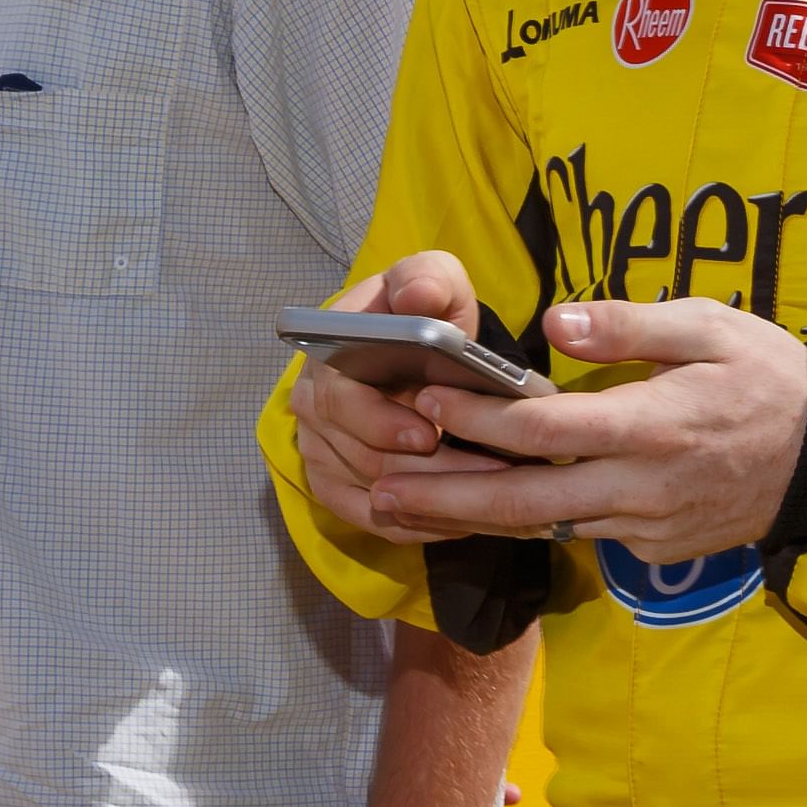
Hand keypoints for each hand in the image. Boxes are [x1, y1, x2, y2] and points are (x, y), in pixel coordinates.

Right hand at [296, 253, 536, 540]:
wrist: (413, 342)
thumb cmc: (423, 310)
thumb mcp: (431, 281)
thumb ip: (426, 280)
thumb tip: (416, 298)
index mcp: (327, 356)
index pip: (338, 401)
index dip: (379, 423)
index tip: (428, 436)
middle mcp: (313, 407)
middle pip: (362, 457)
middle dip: (429, 471)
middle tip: (490, 476)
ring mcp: (321, 450)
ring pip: (374, 494)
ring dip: (435, 503)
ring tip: (493, 500)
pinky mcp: (337, 485)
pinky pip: (374, 519)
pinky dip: (419, 526)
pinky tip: (465, 522)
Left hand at [370, 299, 806, 560]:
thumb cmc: (769, 375)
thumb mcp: (711, 327)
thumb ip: (629, 326)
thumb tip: (553, 325)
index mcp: (651, 425)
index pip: (544, 427)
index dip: (478, 417)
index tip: (425, 400)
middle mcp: (640, 486)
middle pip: (523, 499)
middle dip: (443, 497)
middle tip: (375, 491)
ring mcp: (645, 526)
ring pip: (541, 527)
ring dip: (467, 521)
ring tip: (400, 511)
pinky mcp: (652, 549)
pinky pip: (574, 536)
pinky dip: (519, 526)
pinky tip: (475, 515)